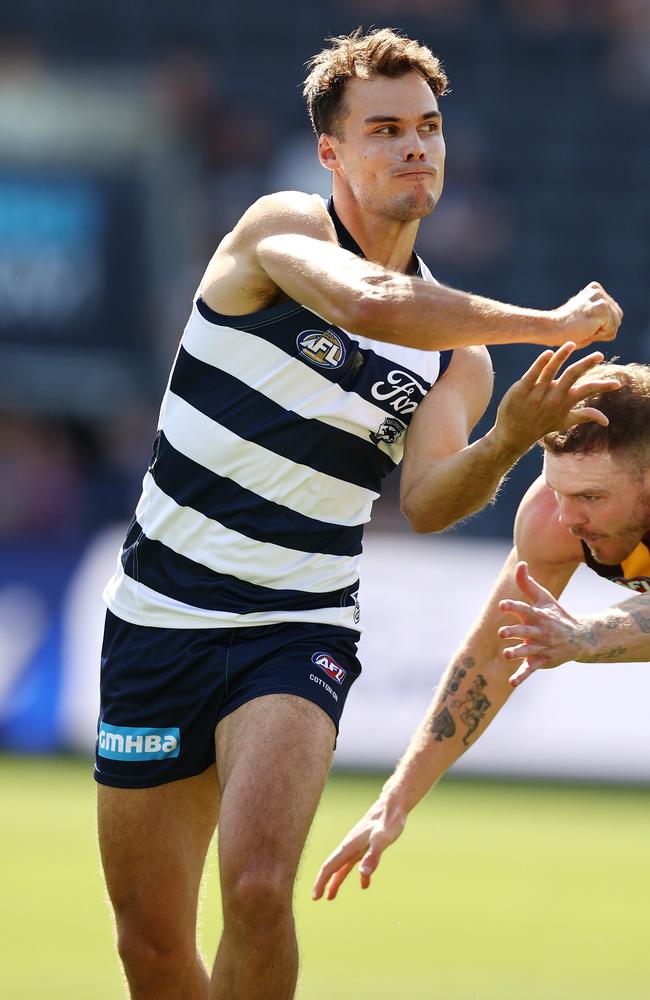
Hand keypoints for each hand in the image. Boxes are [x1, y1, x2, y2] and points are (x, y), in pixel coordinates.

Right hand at [312, 797, 406, 900]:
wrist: (393, 804)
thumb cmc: (388, 820)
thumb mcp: (382, 839)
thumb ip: (373, 856)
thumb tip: (362, 875)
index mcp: (349, 846)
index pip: (330, 866)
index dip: (321, 882)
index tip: (315, 897)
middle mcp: (350, 845)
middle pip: (333, 866)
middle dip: (324, 882)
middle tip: (316, 898)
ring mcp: (357, 845)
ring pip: (343, 866)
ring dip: (337, 880)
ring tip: (331, 896)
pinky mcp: (366, 844)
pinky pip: (357, 862)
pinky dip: (358, 875)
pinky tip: (364, 884)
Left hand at [493, 342, 620, 456]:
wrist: (513, 435)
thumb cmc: (541, 425)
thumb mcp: (565, 421)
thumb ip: (586, 416)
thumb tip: (607, 421)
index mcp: (565, 402)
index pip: (587, 391)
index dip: (603, 387)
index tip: (617, 383)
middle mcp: (553, 397)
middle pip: (572, 376)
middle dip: (586, 365)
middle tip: (599, 355)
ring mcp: (536, 393)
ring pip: (551, 371)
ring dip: (562, 356)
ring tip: (571, 343)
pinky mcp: (521, 390)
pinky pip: (532, 374)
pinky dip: (540, 363)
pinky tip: (549, 353)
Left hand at [498, 561, 585, 685]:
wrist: (580, 638)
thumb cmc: (556, 615)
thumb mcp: (544, 598)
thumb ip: (528, 583)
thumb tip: (521, 563)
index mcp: (539, 615)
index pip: (525, 609)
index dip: (514, 607)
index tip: (502, 605)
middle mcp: (541, 631)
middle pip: (526, 631)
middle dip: (515, 632)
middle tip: (502, 633)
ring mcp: (542, 648)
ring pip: (528, 651)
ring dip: (518, 653)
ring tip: (507, 654)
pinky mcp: (542, 661)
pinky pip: (530, 670)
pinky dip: (521, 677)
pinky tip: (511, 682)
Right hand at [550, 281, 622, 347]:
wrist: (551, 328)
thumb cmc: (565, 329)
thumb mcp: (585, 317)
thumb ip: (600, 315)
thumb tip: (615, 322)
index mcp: (594, 289)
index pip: (613, 313)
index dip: (600, 326)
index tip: (582, 325)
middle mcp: (598, 291)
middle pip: (617, 318)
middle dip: (603, 329)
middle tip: (583, 328)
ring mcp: (600, 298)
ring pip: (615, 324)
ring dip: (601, 333)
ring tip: (584, 329)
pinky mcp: (602, 308)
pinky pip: (611, 330)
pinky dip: (599, 336)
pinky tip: (585, 330)